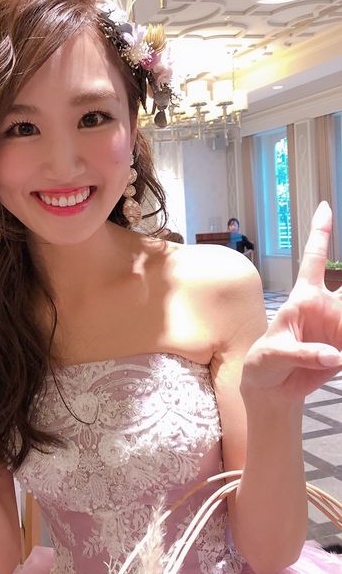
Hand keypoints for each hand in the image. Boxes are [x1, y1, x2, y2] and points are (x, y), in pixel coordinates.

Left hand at [242, 202, 341, 403]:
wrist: (272, 389)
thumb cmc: (263, 363)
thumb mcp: (273, 355)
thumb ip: (302, 354)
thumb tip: (335, 356)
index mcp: (303, 300)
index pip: (314, 261)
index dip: (319, 234)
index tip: (323, 207)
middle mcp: (326, 308)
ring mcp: (340, 327)